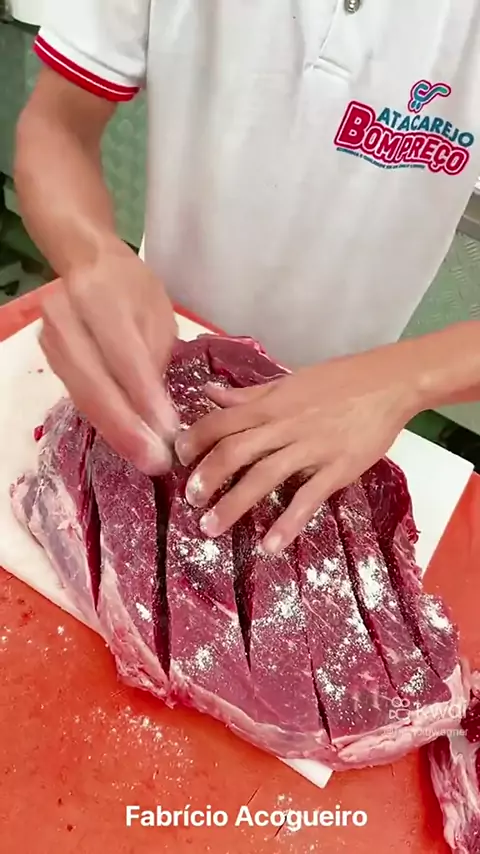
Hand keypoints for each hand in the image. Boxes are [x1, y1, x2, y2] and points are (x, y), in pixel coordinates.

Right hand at [40, 241, 177, 472]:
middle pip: (96, 385)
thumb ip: (155, 358)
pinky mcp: (50, 362)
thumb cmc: (131, 287)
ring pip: (84, 398)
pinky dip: (105, 423)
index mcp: (99, 297)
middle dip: (127, 430)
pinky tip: (127, 443)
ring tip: (146, 461)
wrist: (86, 263)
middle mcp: (66, 320)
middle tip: (155, 462)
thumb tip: (158, 414)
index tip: (169, 433)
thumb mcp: (157, 313)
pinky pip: (79, 398)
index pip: (124, 357)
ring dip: (116, 434)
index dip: (146, 399)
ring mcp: (51, 343)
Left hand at [175, 346, 419, 552]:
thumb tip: (208, 394)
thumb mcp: (288, 382)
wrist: (389, 383)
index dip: (194, 440)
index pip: (221, 422)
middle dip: (206, 478)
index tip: (179, 459)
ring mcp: (311, 449)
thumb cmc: (338, 381)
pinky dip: (287, 523)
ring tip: (210, 528)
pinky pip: (307, 499)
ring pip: (263, 477)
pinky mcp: (337, 469)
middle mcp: (284, 426)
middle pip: (234, 452)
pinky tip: (269, 546)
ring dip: (233, 505)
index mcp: (270, 404)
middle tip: (189, 501)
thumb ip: (247, 395)